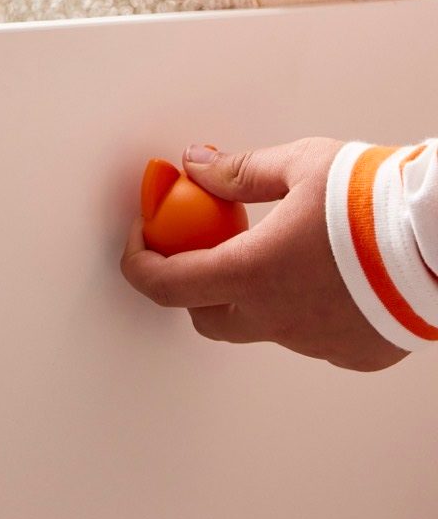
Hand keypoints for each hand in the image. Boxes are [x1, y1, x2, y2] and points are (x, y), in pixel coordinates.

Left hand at [121, 139, 407, 371]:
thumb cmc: (377, 200)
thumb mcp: (299, 166)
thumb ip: (239, 173)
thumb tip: (196, 165)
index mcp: (250, 273)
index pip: (162, 284)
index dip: (139, 262)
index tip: (143, 238)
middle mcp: (276, 318)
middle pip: (205, 315)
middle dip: (192, 284)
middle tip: (206, 245)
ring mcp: (316, 342)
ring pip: (260, 327)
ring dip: (253, 296)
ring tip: (279, 252)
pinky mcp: (354, 353)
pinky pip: (310, 337)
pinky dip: (302, 310)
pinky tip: (324, 277)